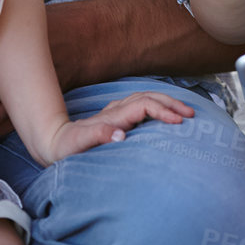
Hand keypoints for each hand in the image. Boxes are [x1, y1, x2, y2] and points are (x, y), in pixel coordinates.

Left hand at [45, 91, 195, 160]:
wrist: (53, 142)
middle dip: (172, 103)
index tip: (179, 122)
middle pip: (150, 98)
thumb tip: (121, 134)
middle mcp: (118, 110)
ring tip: (185, 112)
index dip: (163, 111)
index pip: (145, 105)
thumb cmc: (66, 147)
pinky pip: (144, 106)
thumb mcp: (78, 144)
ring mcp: (118, 112)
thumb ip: (99, 135)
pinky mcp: (117, 118)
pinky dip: (159, 106)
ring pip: (148, 99)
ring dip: (167, 103)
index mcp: (114, 115)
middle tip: (191, 114)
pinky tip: (165, 114)